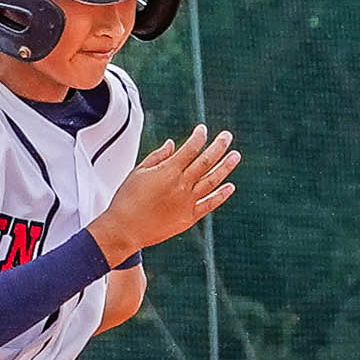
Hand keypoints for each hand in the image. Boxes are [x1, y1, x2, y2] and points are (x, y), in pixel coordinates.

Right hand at [89, 125, 238, 263]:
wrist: (124, 229)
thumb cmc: (126, 200)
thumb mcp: (138, 172)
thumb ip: (158, 156)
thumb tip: (173, 144)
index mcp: (168, 171)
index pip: (190, 148)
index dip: (198, 137)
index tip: (202, 129)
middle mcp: (181, 185)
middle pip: (206, 161)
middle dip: (218, 146)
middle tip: (227, 136)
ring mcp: (187, 202)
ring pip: (212, 181)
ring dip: (225, 167)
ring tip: (235, 156)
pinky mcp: (189, 217)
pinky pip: (209, 204)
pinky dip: (221, 195)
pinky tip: (230, 186)